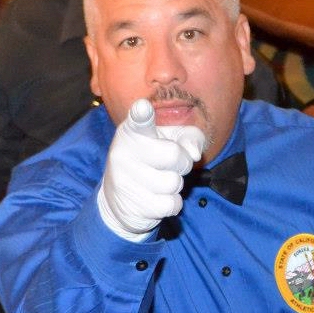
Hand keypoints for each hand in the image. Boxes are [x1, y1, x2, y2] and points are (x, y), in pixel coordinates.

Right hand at [98, 103, 204, 240]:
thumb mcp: (171, 141)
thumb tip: (195, 153)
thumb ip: (189, 137)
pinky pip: (170, 205)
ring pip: (174, 183)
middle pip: (174, 154)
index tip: (142, 107)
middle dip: (182, 163)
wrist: (118, 201)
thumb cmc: (152, 163)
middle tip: (169, 166)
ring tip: (159, 183)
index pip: (139, 121)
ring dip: (175, 186)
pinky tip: (156, 200)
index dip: (142, 113)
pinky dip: (171, 204)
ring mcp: (125, 179)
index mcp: (133, 131)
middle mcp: (123, 152)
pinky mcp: (132, 205)